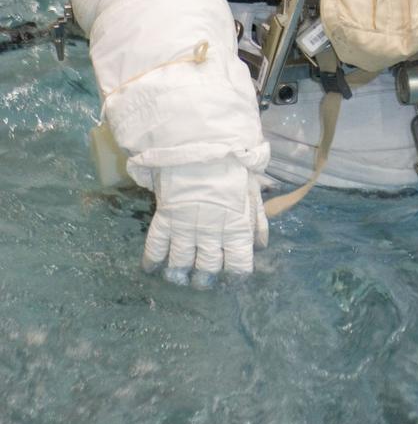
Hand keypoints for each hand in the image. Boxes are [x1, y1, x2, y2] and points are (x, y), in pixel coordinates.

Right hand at [142, 157, 267, 283]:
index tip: (230, 279)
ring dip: (179, 273)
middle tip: (203, 279)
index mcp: (237, 227)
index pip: (238, 265)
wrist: (203, 143)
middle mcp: (212, 233)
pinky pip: (156, 246)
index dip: (234, 276)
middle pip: (208, 268)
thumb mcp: (253, 190)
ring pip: (181, 263)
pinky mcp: (166, 217)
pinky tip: (151, 267)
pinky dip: (152, 259)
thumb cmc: (233, 164)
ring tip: (179, 276)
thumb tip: (259, 246)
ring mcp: (186, 227)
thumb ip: (257, 220)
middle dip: (205, 279)